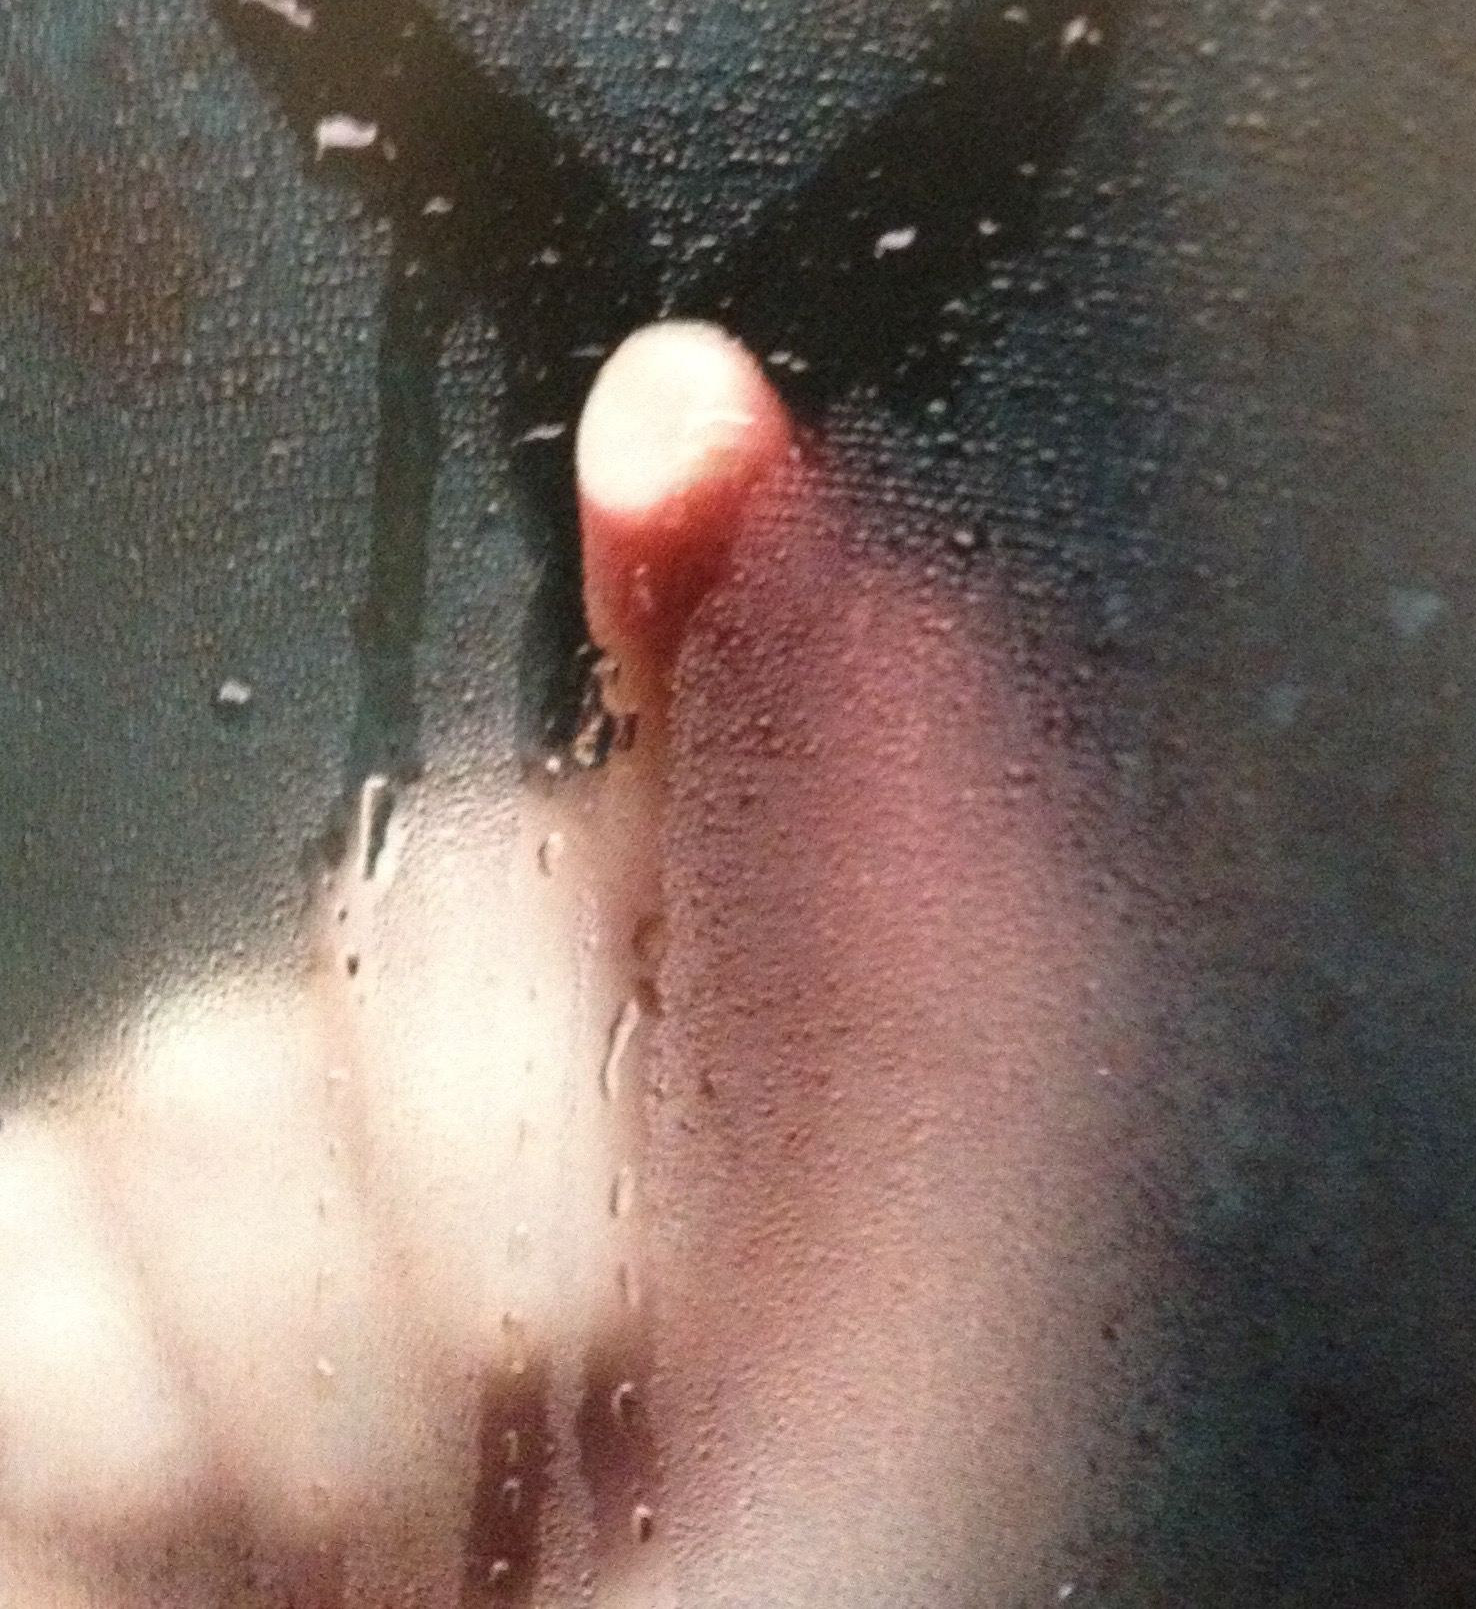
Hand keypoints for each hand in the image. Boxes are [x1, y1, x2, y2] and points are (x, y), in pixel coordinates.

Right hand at [0, 326, 1114, 1607]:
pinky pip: (39, 1215)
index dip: (703, 571)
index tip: (696, 430)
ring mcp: (241, 1191)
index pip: (695, 753)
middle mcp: (486, 1098)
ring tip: (397, 1547)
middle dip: (524, 1151)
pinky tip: (210, 1551)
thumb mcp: (910, 1337)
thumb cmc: (785, 1607)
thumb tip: (905, 610)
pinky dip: (120, 1416)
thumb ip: (940, 967)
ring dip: (332, 1350)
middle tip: (580, 1410)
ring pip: (221, 1057)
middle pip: (435, 876)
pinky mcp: (40, 1299)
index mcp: (728, 1076)